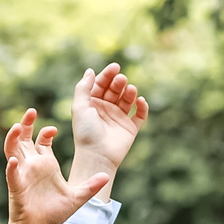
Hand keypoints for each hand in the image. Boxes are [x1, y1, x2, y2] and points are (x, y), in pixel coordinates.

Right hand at [4, 110, 112, 223]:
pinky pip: (11, 174)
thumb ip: (91, 186)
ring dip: (13, 139)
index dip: (46, 132)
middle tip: (32, 110)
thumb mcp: (78, 197)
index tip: (55, 128)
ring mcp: (22, 174)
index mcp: (46, 164)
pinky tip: (14, 161)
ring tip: (18, 127)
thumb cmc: (55, 213)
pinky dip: (11, 167)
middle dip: (27, 124)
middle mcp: (32, 166)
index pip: (42, 141)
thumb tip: (107, 176)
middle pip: (25, 139)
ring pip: (12, 150)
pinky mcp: (16, 187)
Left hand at [68, 63, 148, 192]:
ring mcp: (119, 118)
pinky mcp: (130, 128)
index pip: (101, 84)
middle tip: (121, 80)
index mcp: (92, 103)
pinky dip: (143, 107)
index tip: (115, 67)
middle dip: (119, 83)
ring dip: (130, 93)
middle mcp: (106, 109)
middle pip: (115, 89)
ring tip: (130, 90)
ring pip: (128, 100)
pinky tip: (141, 101)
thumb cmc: (85, 132)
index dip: (108, 74)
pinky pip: (140, 115)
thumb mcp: (79, 107)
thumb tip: (91, 71)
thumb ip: (83, 87)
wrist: (97, 156)